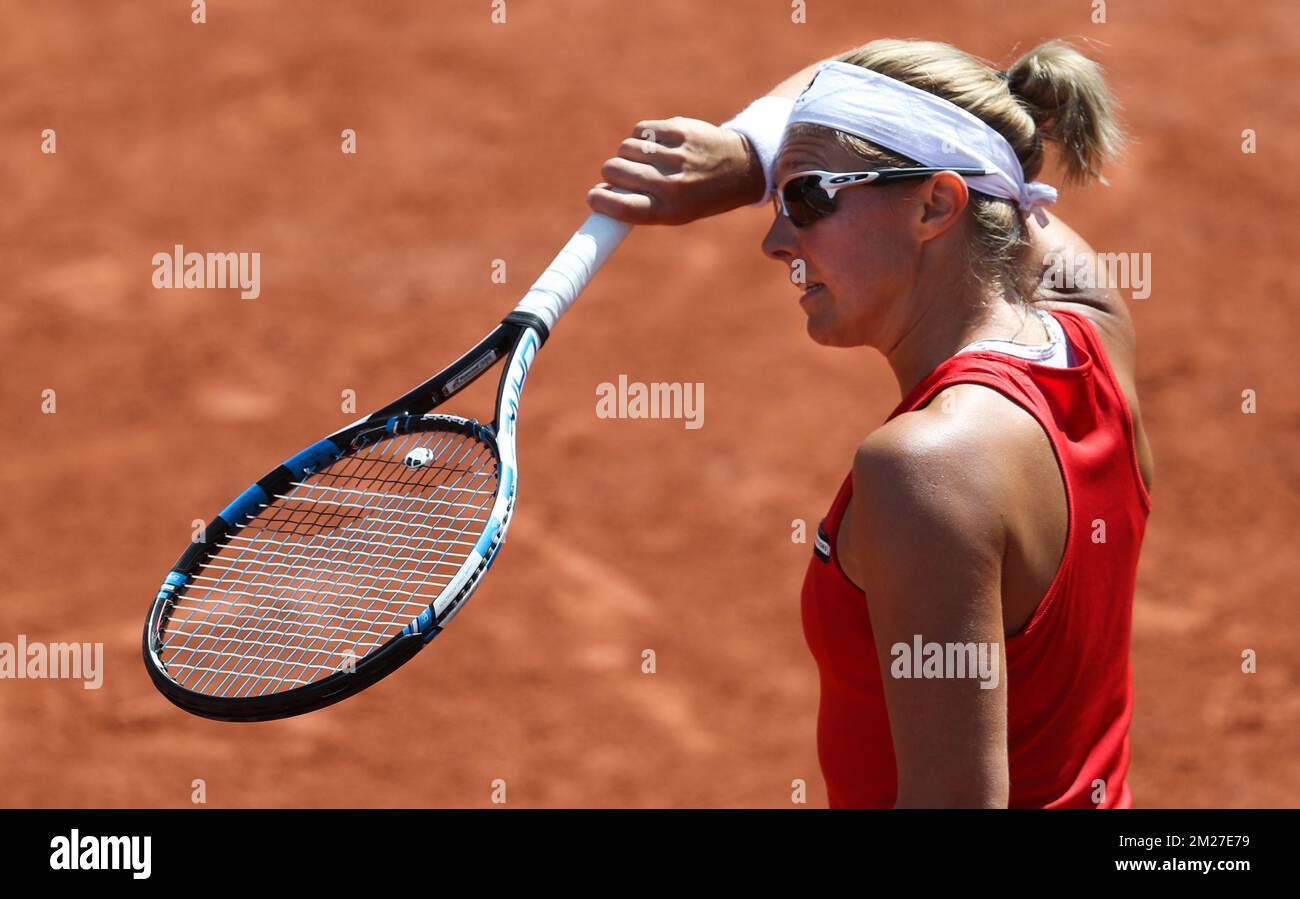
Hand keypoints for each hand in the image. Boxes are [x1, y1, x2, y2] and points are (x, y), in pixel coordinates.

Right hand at [587, 117, 764, 225]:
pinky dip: (642, 136)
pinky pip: (640, 130)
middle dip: (612, 172)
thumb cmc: (699, 195)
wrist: (741, 167)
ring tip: (646, 159)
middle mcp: (673, 184)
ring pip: (625, 147)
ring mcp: (677, 155)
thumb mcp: (674, 212)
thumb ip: (639, 204)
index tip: (593, 196)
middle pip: (615, 171)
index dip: (599, 201)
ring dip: (628, 153)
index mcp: (669, 211)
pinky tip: (656, 144)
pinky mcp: (680, 129)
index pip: (621, 206)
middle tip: (622, 174)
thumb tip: (599, 192)